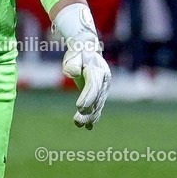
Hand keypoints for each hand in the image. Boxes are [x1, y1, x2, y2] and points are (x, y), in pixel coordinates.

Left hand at [53, 3, 110, 129]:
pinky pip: (98, 106)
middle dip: (88, 110)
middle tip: (77, 120)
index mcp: (97, 69)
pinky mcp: (100, 94)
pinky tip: (88, 126)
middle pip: (96, 98)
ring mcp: (103, 88)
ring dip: (89, 116)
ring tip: (78, 124)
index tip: (79, 107)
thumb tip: (72, 72)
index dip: (87, 97)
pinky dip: (94, 116)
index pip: (93, 85)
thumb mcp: (73, 55)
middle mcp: (103, 80)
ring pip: (97, 105)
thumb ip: (72, 63)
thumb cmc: (78, 54)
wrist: (87, 51)